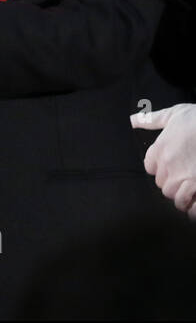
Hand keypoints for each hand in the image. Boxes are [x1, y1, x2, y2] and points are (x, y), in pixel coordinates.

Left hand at [131, 103, 195, 218]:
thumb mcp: (173, 114)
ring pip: (174, 196)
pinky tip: (195, 204)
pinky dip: (192, 208)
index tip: (172, 167)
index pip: (151, 168)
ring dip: (182, 196)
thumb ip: (151, 119)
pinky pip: (190, 205)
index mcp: (159, 149)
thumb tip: (132, 120)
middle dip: (172, 183)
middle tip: (184, 180)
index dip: (161, 169)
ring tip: (191, 193)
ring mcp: (184, 177)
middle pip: (162, 184)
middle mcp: (168, 166)